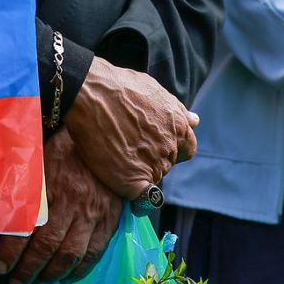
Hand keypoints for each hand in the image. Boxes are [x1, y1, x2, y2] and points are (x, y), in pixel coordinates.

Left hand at [0, 129, 120, 283]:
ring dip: (53, 273)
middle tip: (16, 280)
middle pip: (49, 246)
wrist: (101, 136)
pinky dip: (80, 269)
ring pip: (72, 254)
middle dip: (30, 268)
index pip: (27, 227)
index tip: (0, 266)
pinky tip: (66, 276)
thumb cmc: (61, 148)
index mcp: (51, 186)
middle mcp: (73, 203)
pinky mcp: (111, 219)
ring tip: (37, 281)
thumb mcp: (37, 160)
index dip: (12, 251)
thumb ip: (22, 184)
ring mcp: (95, 213)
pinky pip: (95, 252)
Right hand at [66, 56, 196, 197]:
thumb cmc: (117, 86)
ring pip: (153, 177)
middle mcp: (170, 149)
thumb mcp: (154, 90)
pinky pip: (142, 197)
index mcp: (179, 128)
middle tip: (129, 145)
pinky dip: (136, 194)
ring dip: (140, 170)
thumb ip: (176, 110)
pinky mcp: (133, 180)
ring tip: (115, 154)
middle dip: (153, 156)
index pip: (186, 149)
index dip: (171, 146)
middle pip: (167, 163)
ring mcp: (153, 165)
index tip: (152, 142)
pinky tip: (123, 183)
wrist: (88, 92)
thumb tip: (195, 120)